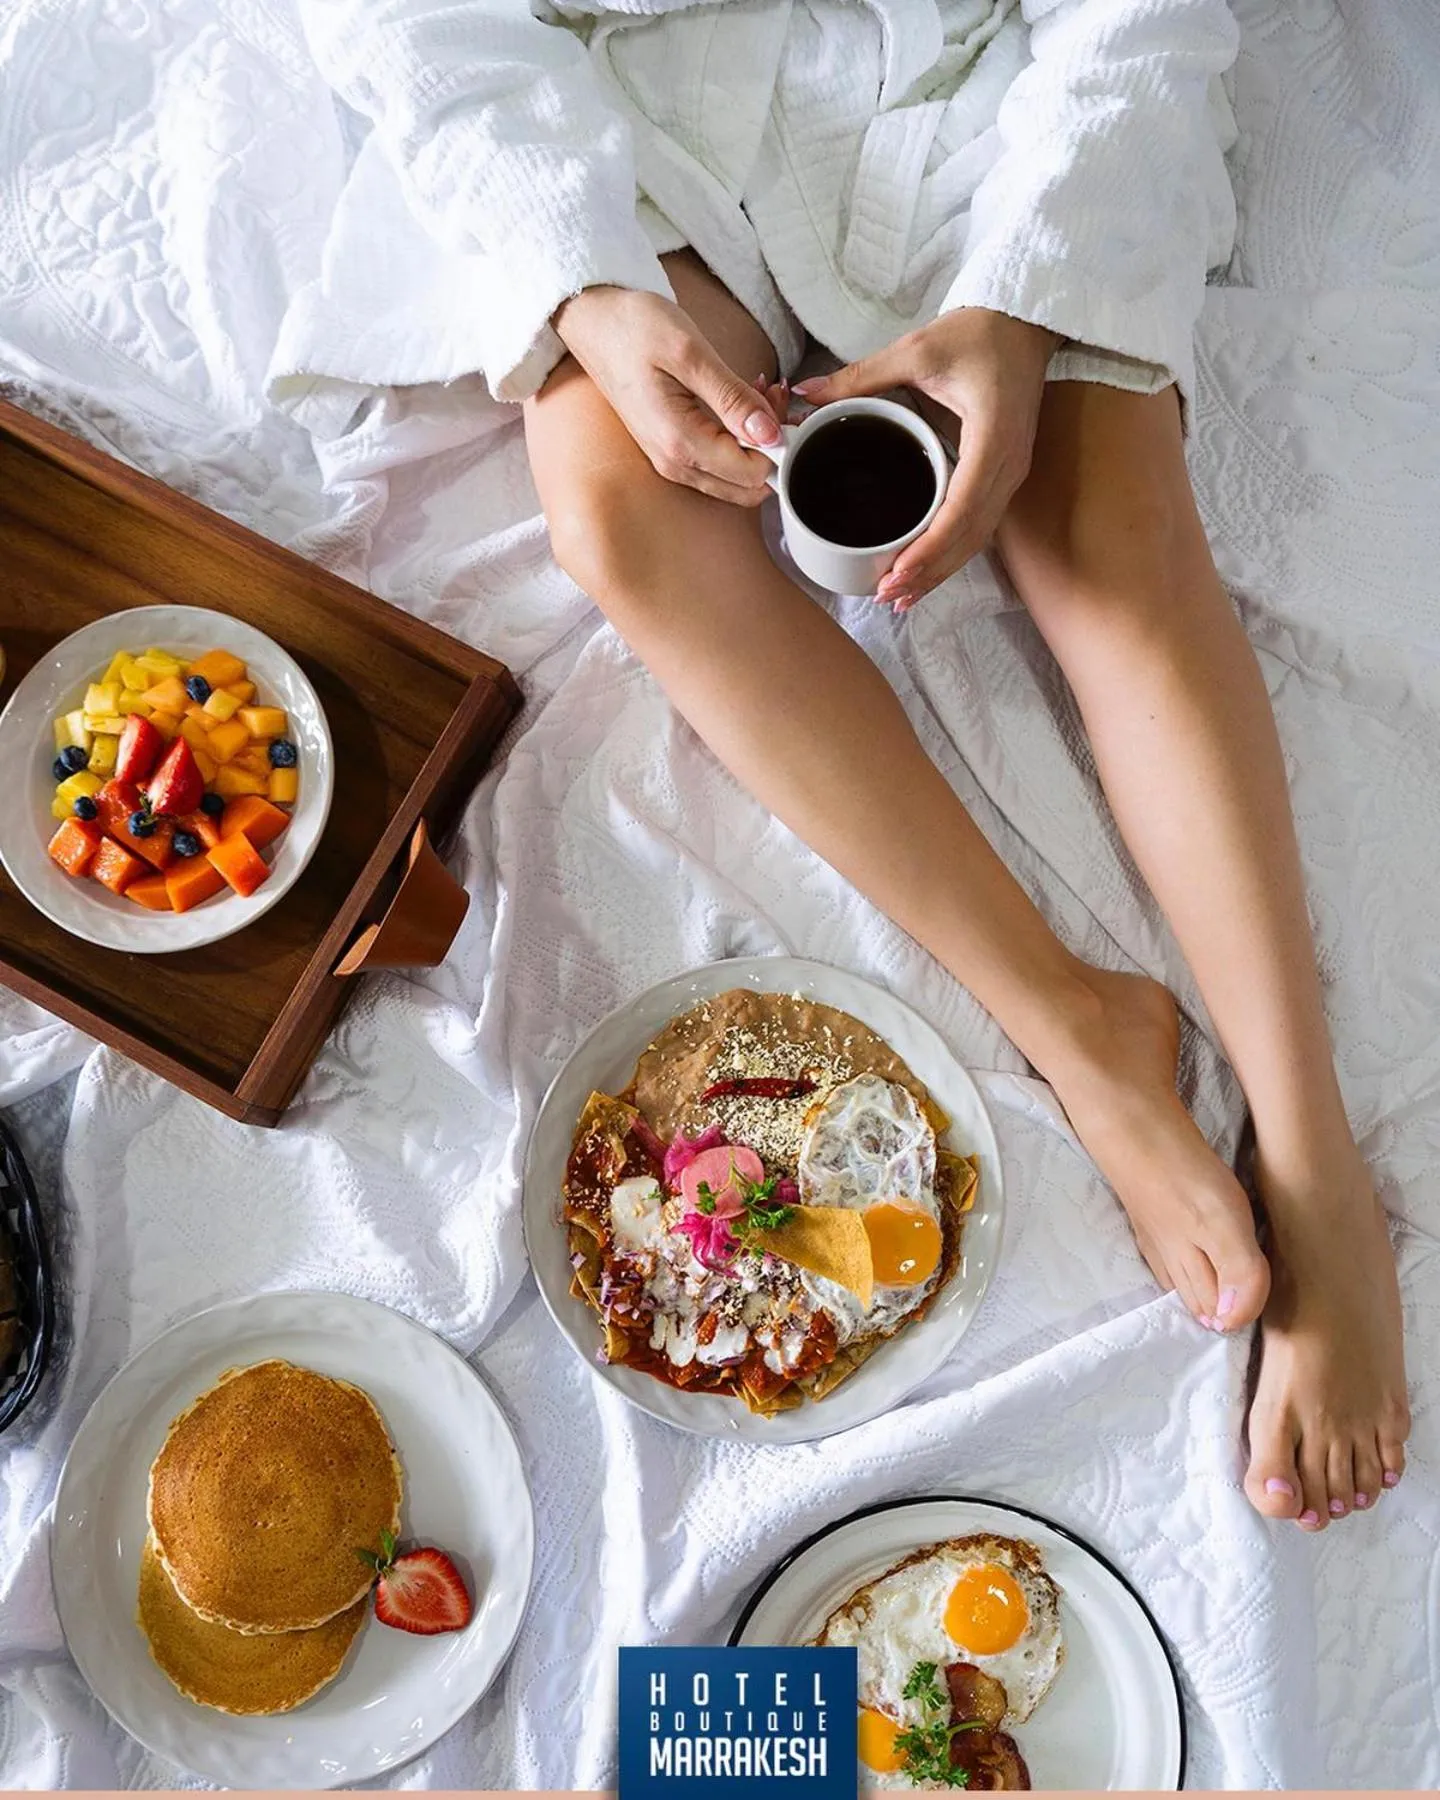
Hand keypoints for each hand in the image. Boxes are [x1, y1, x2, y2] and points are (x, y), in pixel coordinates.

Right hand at [553, 286, 781, 504]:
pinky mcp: (672, 451)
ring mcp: (671, 462)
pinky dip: (739, 438)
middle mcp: (675, 464)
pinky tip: (741, 401)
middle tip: (773, 395)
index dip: (777, 444)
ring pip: (735, 477)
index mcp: (679, 443)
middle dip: (771, 447)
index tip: (779, 402)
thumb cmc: (633, 328)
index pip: (752, 473)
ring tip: (759, 391)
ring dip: (757, 442)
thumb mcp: (690, 353)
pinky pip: (717, 463)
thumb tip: (770, 434)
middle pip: (747, 485)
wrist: (594, 323)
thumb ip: (732, 398)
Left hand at [794, 309, 1062, 609]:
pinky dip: (953, 551)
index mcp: (993, 437)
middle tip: (887, 596)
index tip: (896, 572)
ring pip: (978, 537)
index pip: (962, 508)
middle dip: (930, 571)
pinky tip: (926, 569)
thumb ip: (860, 377)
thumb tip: (805, 394)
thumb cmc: (979, 332)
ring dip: (942, 570)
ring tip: (901, 596)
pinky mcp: (1006, 474)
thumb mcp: (916, 350)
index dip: (930, 548)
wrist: (1025, 323)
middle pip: (971, 536)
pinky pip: (981, 524)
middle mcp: (1009, 464)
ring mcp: (1012, 473)